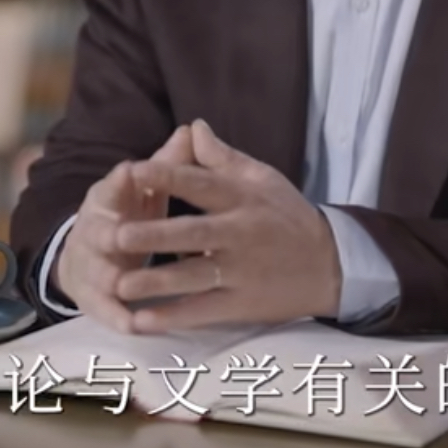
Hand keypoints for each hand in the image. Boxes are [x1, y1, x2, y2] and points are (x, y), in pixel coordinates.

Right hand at [55, 124, 197, 331]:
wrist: (88, 254)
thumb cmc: (129, 214)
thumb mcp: (146, 189)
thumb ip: (169, 164)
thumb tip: (194, 129)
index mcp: (108, 199)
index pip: (112, 186)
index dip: (119, 180)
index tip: (131, 172)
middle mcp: (94, 230)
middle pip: (99, 231)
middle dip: (111, 233)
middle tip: (122, 235)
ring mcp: (90, 265)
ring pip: (100, 271)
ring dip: (111, 278)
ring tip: (124, 286)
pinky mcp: (92, 297)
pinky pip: (104, 309)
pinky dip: (117, 316)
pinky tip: (134, 325)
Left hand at [111, 120, 341, 331]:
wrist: (330, 266)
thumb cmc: (288, 217)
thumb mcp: (263, 180)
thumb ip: (223, 158)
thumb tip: (193, 127)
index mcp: (242, 199)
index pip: (202, 184)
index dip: (168, 177)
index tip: (134, 171)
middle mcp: (240, 235)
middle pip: (193, 233)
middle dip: (154, 235)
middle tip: (116, 236)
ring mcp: (240, 273)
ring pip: (193, 277)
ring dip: (156, 281)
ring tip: (119, 285)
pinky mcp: (241, 305)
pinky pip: (203, 311)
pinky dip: (174, 317)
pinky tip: (143, 320)